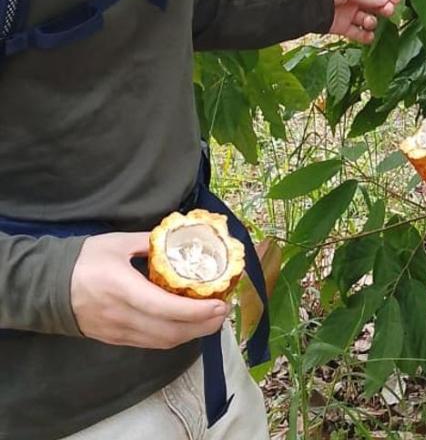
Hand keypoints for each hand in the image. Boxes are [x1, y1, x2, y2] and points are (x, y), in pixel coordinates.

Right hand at [71, 233, 228, 348]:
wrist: (46, 287)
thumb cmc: (84, 260)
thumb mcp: (119, 242)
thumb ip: (152, 242)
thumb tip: (181, 239)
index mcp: (123, 289)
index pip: (165, 308)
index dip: (195, 311)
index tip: (218, 303)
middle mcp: (122, 316)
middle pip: (169, 332)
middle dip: (202, 325)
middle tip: (223, 310)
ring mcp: (118, 332)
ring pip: (162, 341)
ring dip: (191, 333)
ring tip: (212, 319)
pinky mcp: (115, 339)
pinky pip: (150, 343)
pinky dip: (174, 336)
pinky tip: (187, 325)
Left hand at [327, 0, 399, 44]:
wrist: (306, 4)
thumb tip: (386, 1)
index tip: (397, 0)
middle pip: (374, 4)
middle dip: (383, 8)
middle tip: (389, 11)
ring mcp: (348, 14)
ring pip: (368, 19)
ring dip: (372, 21)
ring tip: (369, 22)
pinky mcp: (343, 27)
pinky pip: (358, 33)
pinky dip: (365, 36)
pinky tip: (369, 36)